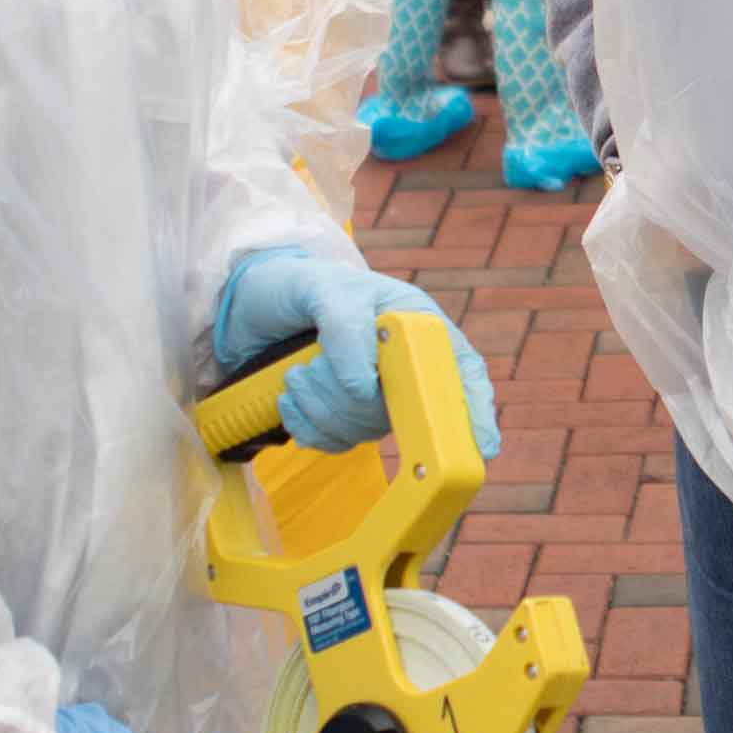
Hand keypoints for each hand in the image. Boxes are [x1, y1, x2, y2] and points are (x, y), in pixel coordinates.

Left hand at [213, 248, 501, 460]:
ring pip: (363, 431)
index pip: (461, 372)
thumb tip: (365, 389)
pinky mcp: (344, 419)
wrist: (252, 304)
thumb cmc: (299, 285)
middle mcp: (404, 366)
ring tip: (297, 371)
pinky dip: (305, 424)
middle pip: (401, 413)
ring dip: (317, 405)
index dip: (476, 411)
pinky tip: (291, 396)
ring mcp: (376, 397)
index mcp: (417, 327)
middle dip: (347, 397)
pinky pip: (336, 443)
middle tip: (313, 364)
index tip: (480, 446)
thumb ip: (348, 332)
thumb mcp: (324, 291)